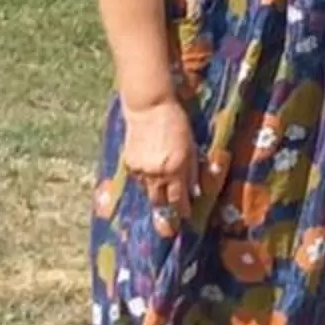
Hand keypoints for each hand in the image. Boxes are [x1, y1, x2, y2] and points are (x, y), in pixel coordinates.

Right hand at [122, 96, 197, 233]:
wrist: (149, 108)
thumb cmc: (176, 124)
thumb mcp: (191, 147)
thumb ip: (192, 171)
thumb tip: (195, 192)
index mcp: (176, 169)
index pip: (178, 199)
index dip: (182, 209)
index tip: (186, 216)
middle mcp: (157, 173)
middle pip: (160, 201)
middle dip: (166, 205)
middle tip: (172, 206)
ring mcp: (141, 169)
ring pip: (147, 191)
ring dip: (155, 191)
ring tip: (161, 185)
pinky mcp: (129, 163)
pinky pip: (138, 179)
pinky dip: (145, 178)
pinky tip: (150, 168)